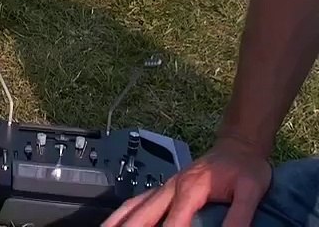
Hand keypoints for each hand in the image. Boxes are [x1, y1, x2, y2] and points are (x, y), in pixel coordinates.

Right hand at [103, 137, 271, 226]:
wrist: (238, 147)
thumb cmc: (245, 167)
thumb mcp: (251, 191)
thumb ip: (239, 216)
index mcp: (191, 188)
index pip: (174, 221)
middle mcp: (172, 187)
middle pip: (144, 214)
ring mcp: (165, 187)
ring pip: (135, 206)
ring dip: (119, 220)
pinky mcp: (165, 189)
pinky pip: (138, 201)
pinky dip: (123, 213)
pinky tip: (116, 221)